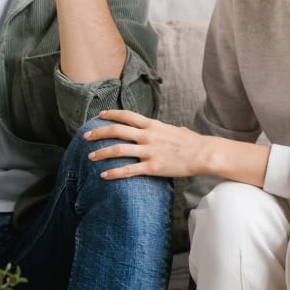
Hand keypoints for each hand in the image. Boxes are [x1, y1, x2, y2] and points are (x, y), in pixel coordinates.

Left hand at [84, 109, 206, 178]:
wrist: (204, 153)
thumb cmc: (192, 142)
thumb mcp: (174, 130)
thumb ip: (163, 129)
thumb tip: (163, 129)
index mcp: (152, 125)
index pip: (127, 115)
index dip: (111, 114)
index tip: (99, 115)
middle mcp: (148, 136)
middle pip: (117, 131)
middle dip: (98, 133)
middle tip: (86, 137)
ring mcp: (149, 151)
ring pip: (118, 150)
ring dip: (101, 153)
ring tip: (90, 157)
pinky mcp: (152, 167)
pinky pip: (128, 170)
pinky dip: (113, 173)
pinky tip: (103, 175)